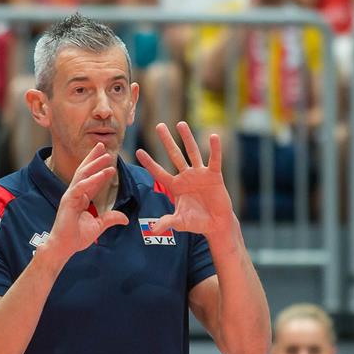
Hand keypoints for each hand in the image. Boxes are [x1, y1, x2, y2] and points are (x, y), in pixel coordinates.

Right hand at [42, 143, 125, 261]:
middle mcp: (75, 194)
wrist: (63, 247)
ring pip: (83, 174)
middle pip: (85, 171)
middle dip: (94, 158)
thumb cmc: (75, 237)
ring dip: (95, 163)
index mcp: (81, 199)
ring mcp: (71, 196)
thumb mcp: (98, 226)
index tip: (110, 162)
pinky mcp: (68, 201)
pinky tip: (103, 172)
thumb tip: (125, 219)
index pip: (91, 180)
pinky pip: (82, 187)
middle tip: (103, 146)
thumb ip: (110, 219)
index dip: (100, 170)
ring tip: (106, 154)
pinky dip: (93, 179)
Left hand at [135, 122, 235, 236]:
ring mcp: (200, 174)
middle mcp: (186, 177)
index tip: (138, 152)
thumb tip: (152, 230)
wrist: (216, 224)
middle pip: (174, 155)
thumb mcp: (179, 223)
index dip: (149, 163)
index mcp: (175, 186)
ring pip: (192, 152)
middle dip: (166, 141)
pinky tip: (212, 136)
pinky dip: (214, 149)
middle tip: (159, 126)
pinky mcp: (214, 176)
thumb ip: (166, 223)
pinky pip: (213, 160)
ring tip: (180, 124)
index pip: (158, 172)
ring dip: (187, 138)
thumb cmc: (197, 223)